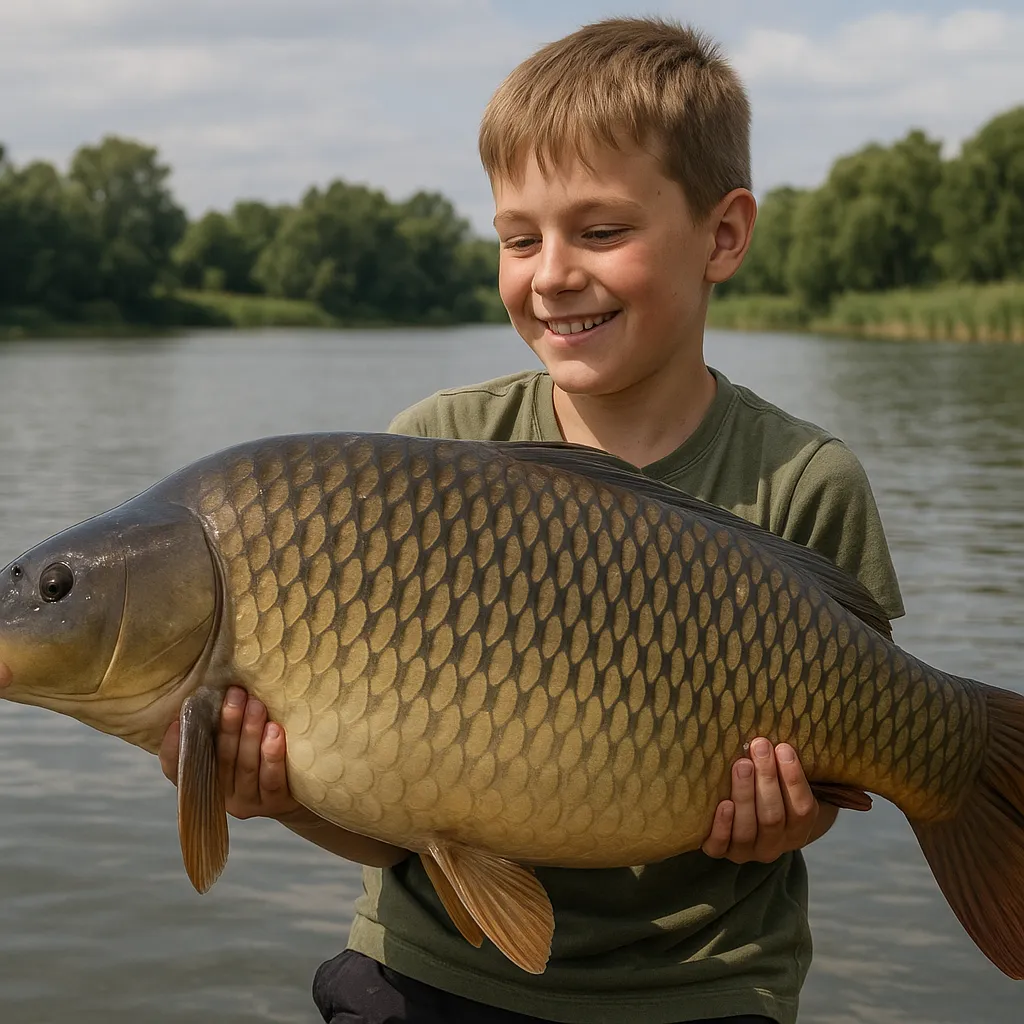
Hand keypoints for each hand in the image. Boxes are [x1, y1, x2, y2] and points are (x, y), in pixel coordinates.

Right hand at [159, 686, 299, 820]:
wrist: (302, 786)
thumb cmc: (261, 753)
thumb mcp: (235, 740)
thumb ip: (218, 726)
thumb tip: (210, 689)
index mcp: (204, 778)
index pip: (178, 769)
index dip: (173, 748)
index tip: (177, 722)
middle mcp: (222, 794)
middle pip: (220, 758)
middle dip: (228, 723)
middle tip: (235, 694)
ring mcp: (247, 801)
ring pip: (246, 766)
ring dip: (250, 733)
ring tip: (256, 705)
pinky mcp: (274, 803)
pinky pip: (271, 779)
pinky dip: (272, 754)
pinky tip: (275, 731)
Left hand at [701, 737, 827, 862]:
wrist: (740, 822)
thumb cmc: (765, 790)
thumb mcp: (782, 783)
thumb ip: (784, 766)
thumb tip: (777, 730)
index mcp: (797, 828)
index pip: (802, 808)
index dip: (793, 778)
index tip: (783, 747)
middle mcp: (775, 844)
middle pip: (773, 816)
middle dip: (767, 778)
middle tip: (758, 746)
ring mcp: (747, 851)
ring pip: (748, 828)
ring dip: (745, 794)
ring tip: (741, 765)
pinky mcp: (721, 852)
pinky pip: (721, 845)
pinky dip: (722, 826)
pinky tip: (723, 804)